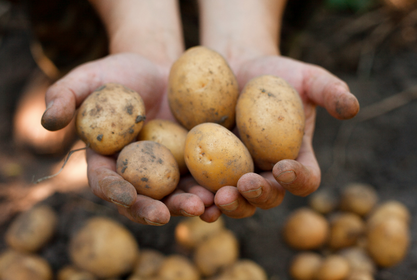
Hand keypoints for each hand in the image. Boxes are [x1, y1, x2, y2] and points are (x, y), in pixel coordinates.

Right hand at [41, 53, 210, 224]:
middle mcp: (135, 173)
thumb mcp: (88, 78)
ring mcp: (164, 171)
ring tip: (204, 206)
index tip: (128, 196)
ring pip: (174, 196)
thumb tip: (47, 122)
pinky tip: (224, 192)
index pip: (105, 182)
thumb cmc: (119, 74)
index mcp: (107, 160)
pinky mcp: (190, 163)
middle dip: (153, 210)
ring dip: (187, 205)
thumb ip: (64, 96)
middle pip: (141, 200)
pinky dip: (211, 189)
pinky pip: (200, 180)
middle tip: (167, 214)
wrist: (159, 70)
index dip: (114, 191)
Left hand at [211, 54, 358, 219]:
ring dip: (228, 204)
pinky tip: (191, 196)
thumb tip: (352, 106)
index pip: (305, 178)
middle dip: (258, 195)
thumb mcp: (306, 78)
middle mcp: (268, 174)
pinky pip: (207, 189)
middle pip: (269, 197)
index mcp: (295, 159)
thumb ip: (329, 91)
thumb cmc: (275, 74)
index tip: (283, 166)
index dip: (298, 178)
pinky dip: (200, 196)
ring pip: (237, 201)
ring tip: (215, 198)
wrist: (235, 69)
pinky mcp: (210, 170)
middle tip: (245, 185)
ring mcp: (238, 174)